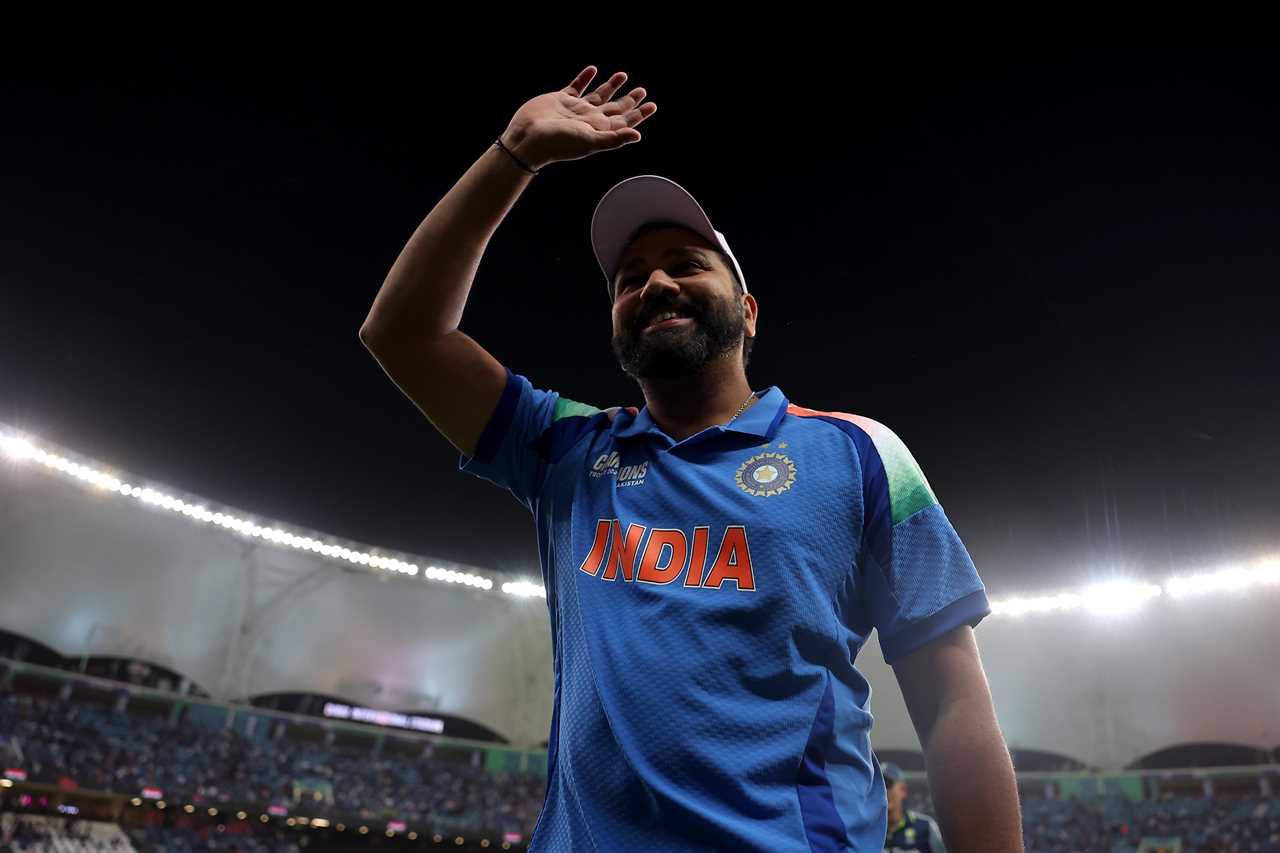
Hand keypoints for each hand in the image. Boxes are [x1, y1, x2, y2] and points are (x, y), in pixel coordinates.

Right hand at [500, 66, 656, 170]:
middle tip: (642, 91)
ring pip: (598, 95)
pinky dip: (585, 78)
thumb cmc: (558, 143)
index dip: (639, 114)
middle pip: (615, 108)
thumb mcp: (589, 141)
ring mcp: (575, 109)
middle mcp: (589, 119)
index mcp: (599, 130)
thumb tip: (637, 135)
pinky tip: (592, 70)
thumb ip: (614, 139)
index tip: (652, 105)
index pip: (624, 121)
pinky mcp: (560, 99)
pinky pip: (576, 86)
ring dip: (611, 86)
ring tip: (623, 75)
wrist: (528, 138)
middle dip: (629, 100)